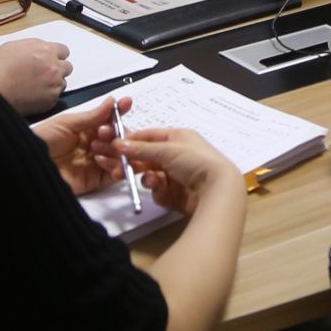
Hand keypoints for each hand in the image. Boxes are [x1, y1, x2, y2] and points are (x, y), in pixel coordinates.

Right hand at [0, 38, 70, 115]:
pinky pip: (55, 97)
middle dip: (57, 69)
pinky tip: (33, 96)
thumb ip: (33, 47)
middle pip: (67, 67)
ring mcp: (54, 83)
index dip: (56, 56)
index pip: (64, 50)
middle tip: (44, 75)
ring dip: (53, 84)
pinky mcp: (51, 99)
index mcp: (45, 49)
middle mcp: (53, 65)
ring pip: (63, 83)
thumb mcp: (13, 46)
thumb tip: (39, 50)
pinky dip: (47, 97)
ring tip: (36, 87)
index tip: (51, 60)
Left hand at [36, 94, 131, 193]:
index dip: (119, 113)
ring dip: (115, 150)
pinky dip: (117, 168)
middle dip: (117, 133)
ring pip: (119, 156)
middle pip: (117, 139)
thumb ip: (92, 116)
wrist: (27, 165)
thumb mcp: (66, 123)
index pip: (109, 121)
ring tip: (97, 148)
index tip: (127, 104)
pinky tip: (104, 162)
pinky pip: (113, 176)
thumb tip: (112, 101)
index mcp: (86, 129)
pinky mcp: (94, 181)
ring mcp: (94, 163)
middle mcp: (92, 146)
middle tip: (105, 132)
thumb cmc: (41, 141)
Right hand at [113, 127, 237, 213]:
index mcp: (178, 138)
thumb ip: (141, 148)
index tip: (114, 146)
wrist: (216, 190)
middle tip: (116, 169)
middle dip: (133, 163)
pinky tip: (161, 190)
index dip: (133, 141)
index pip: (150, 136)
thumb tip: (119, 143)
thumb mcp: (167, 150)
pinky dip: (157, 190)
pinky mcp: (175, 194)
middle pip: (147, 157)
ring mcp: (176, 175)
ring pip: (150, 175)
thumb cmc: (196, 162)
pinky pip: (158, 190)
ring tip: (151, 180)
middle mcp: (176, 155)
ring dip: (147, 177)